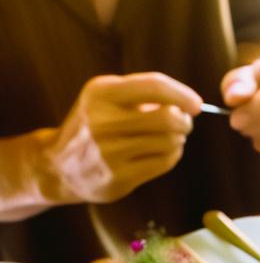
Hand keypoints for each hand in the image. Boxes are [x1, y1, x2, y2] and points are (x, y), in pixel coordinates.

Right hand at [40, 74, 199, 204]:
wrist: (60, 166)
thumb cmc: (94, 127)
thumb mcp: (105, 100)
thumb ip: (141, 95)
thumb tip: (186, 103)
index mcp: (101, 92)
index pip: (153, 86)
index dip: (182, 94)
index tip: (196, 104)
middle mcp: (104, 120)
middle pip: (168, 117)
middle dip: (184, 121)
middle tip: (184, 124)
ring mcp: (111, 150)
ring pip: (169, 142)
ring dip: (178, 140)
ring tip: (170, 139)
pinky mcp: (120, 176)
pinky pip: (164, 163)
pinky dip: (172, 156)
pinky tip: (164, 153)